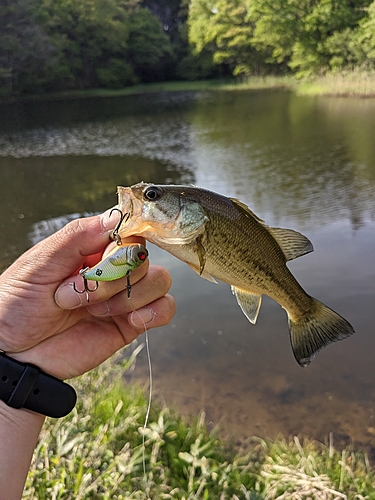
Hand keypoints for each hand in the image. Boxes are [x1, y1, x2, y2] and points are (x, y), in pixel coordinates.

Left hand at [0, 209, 175, 379]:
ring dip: (127, 296)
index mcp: (90, 249)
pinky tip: (131, 319)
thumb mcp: (39, 262)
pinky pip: (164, 309)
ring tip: (93, 311)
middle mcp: (111, 270)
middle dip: (111, 277)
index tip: (109, 253)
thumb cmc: (16, 305)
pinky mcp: (131, 324)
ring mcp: (123, 296)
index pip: (128, 230)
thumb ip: (77, 236)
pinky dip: (155, 312)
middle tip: (75, 293)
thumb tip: (115, 216)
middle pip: (143, 256)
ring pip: (158, 280)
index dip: (124, 240)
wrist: (12, 354)